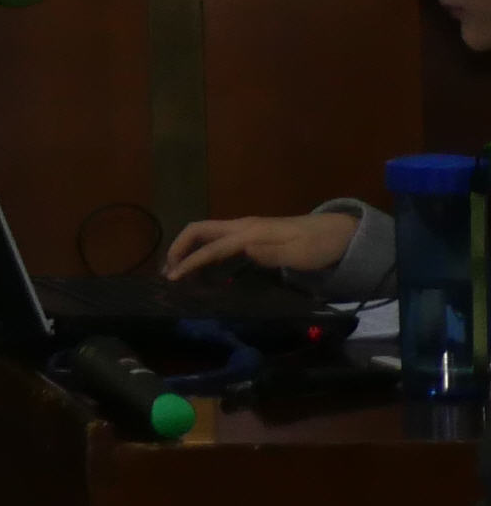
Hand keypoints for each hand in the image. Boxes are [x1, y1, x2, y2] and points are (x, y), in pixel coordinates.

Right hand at [162, 210, 357, 280]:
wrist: (337, 233)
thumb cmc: (319, 246)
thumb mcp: (300, 254)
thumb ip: (271, 253)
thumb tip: (242, 251)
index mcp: (250, 232)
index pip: (212, 246)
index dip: (191, 261)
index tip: (174, 278)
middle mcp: (242, 226)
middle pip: (199, 230)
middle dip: (179, 248)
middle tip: (169, 272)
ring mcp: (245, 228)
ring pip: (205, 232)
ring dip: (187, 248)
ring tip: (177, 269)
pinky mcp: (250, 234)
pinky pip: (216, 238)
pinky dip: (200, 249)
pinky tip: (201, 265)